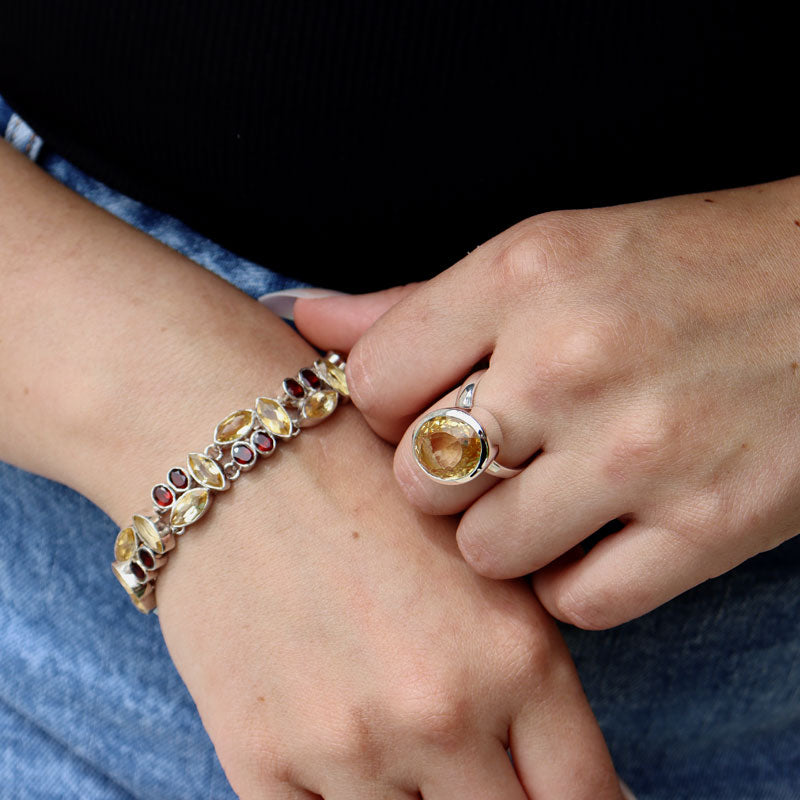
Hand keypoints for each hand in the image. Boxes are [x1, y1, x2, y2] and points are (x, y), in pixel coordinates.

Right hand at [156, 404, 621, 798]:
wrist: (240, 458)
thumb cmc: (367, 493)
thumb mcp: (480, 563)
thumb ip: (533, 672)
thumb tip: (576, 781)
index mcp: (516, 656)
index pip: (586, 798)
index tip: (556, 791)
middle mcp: (440, 713)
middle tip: (482, 770)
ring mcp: (346, 747)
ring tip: (412, 757)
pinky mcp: (258, 760)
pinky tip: (350, 766)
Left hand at [295, 176, 799, 628]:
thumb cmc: (675, 268)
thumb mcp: (544, 255)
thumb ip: (415, 301)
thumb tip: (303, 320)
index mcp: (522, 275)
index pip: (373, 384)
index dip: (389, 411)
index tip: (425, 409)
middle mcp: (572, 360)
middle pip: (417, 481)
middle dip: (439, 480)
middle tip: (491, 455)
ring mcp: (640, 451)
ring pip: (486, 554)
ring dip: (503, 538)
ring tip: (548, 494)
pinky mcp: (708, 526)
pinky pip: (577, 603)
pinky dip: (574, 580)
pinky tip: (600, 532)